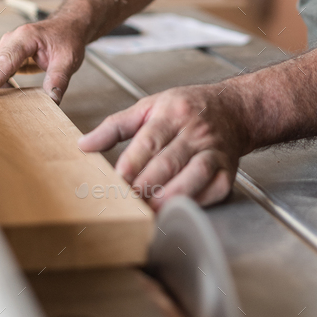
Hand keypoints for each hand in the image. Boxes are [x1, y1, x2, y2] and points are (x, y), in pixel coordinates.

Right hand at [0, 18, 86, 102]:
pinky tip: (6, 98)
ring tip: (0, 106)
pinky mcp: (9, 55)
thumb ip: (58, 80)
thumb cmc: (68, 38)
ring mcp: (8, 46)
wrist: (69, 26)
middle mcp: (12, 39)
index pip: (5, 61)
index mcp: (26, 37)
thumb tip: (52, 101)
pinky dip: (0, 84)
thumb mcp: (68, 60)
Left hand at [78, 83, 248, 209]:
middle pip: (169, 162)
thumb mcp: (150, 106)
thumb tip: (84, 144)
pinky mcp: (226, 170)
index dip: (133, 163)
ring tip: (149, 211)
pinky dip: (196, 202)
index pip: (150, 140)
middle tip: (127, 202)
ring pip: (193, 176)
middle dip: (146, 185)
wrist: (232, 109)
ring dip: (170, 197)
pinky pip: (212, 189)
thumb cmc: (187, 108)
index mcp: (173, 114)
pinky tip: (178, 209)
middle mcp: (195, 132)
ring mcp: (213, 151)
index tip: (117, 181)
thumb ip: (115, 126)